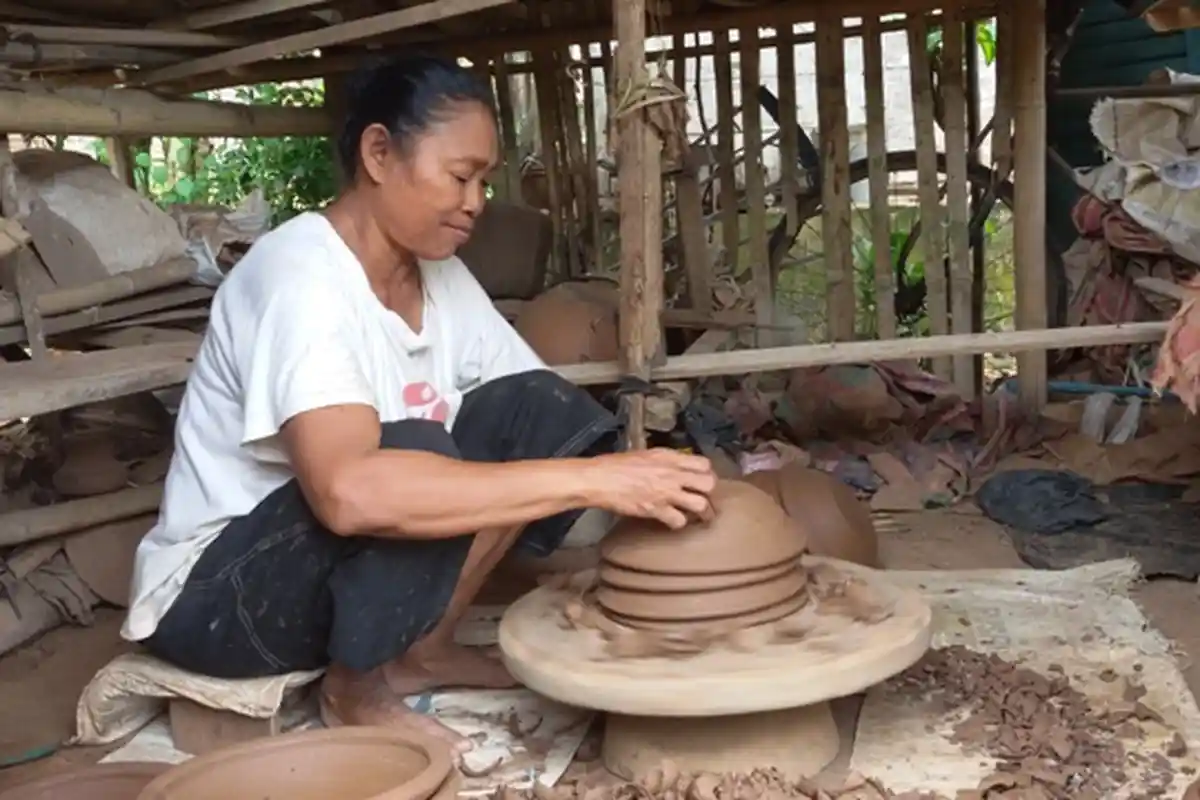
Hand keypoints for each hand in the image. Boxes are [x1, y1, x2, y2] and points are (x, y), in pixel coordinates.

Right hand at [585, 449, 716, 529]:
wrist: (600, 479)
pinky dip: (678, 524)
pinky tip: (674, 522)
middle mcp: (672, 474)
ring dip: (703, 513)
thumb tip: (675, 467)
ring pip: (700, 504)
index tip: (702, 480)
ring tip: (702, 518)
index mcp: (669, 457)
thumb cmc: (616, 465)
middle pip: (709, 484)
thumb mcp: (645, 455)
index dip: (707, 473)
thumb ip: (664, 461)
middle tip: (707, 500)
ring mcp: (666, 493)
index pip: (704, 464)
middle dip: (711, 494)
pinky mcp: (656, 510)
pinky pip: (679, 520)